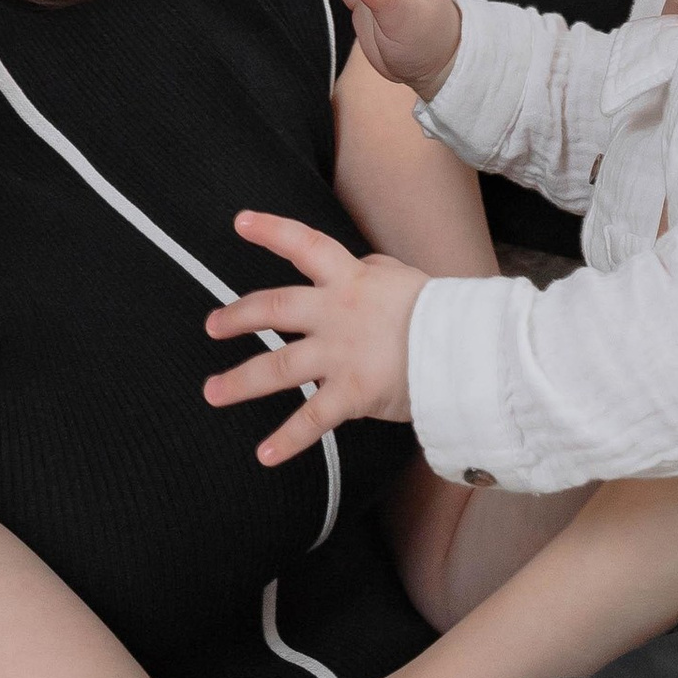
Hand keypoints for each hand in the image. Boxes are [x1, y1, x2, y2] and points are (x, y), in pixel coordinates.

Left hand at [202, 210, 427, 465]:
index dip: (272, 231)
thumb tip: (360, 265)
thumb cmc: (441, 312)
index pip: (305, 245)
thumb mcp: (403, 277)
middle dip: (236, 317)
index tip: (241, 222)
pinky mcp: (351, 393)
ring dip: (240, 381)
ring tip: (213, 391)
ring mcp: (340, 354)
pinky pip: (312, 420)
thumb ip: (373, 271)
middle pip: (273, 308)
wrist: (467, 347)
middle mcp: (336, 313)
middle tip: (211, 326)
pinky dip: (287, 440)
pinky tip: (265, 455)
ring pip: (278, 368)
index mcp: (351, 279)